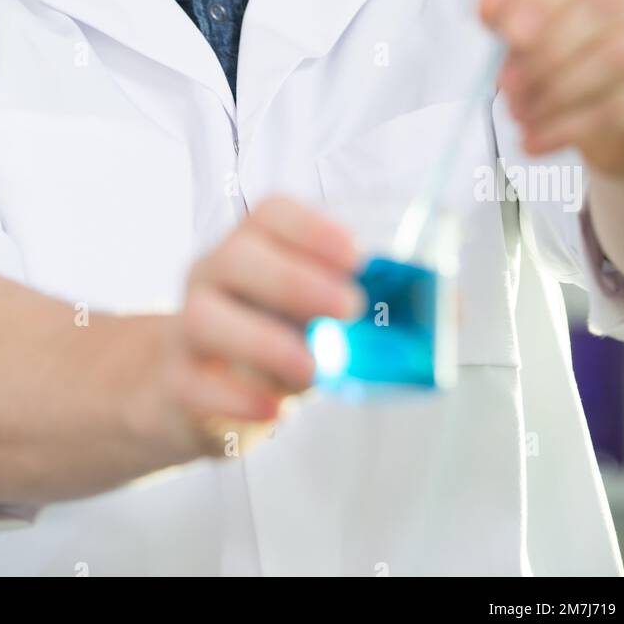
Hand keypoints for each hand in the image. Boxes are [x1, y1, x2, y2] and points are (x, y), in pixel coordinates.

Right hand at [158, 195, 364, 457]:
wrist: (195, 389)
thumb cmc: (272, 339)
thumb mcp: (314, 316)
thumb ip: (366, 310)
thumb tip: (447, 311)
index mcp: (253, 245)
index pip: (272, 214)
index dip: (313, 228)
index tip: (355, 255)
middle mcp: (213, 274)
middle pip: (237, 256)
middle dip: (295, 281)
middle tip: (348, 309)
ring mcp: (187, 327)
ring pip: (204, 317)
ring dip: (264, 342)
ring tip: (311, 368)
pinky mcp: (177, 381)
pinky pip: (194, 384)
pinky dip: (237, 397)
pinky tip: (276, 410)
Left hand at [480, 0, 623, 176]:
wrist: (618, 94)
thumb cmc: (579, 38)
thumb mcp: (539, 16)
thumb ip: (513, 7)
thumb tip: (492, 2)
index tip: (509, 33)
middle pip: (607, 3)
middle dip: (548, 48)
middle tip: (507, 83)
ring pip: (620, 56)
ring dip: (558, 90)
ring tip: (519, 113)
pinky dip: (576, 125)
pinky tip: (540, 138)